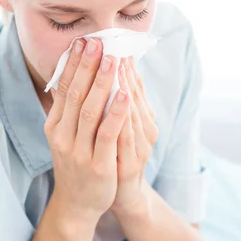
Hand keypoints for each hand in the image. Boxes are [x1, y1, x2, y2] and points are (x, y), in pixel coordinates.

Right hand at [44, 38, 129, 223]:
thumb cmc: (76, 163)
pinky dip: (115, 113)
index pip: (63, 88)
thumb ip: (66, 108)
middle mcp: (63, 136)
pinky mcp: (97, 166)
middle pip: (76, 95)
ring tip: (112, 60)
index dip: (73, 64)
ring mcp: (79, 152)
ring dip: (102, 84)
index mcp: (55, 125)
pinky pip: (106, 135)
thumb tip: (66, 76)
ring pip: (90, 111)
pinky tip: (124, 95)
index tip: (83, 42)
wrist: (77, 204)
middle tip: (97, 43)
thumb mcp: (65, 135)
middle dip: (87, 67)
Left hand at [111, 57, 158, 217]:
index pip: (133, 85)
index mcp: (140, 118)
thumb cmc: (110, 159)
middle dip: (120, 67)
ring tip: (113, 60)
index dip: (122, 63)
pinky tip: (120, 97)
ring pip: (132, 109)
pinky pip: (126, 135)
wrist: (116, 199)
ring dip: (122, 83)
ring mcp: (141, 145)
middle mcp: (144, 128)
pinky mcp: (133, 163)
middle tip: (111, 42)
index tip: (111, 40)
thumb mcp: (110, 129)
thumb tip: (95, 76)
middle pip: (133, 92)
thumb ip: (108, 105)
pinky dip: (122, 114)